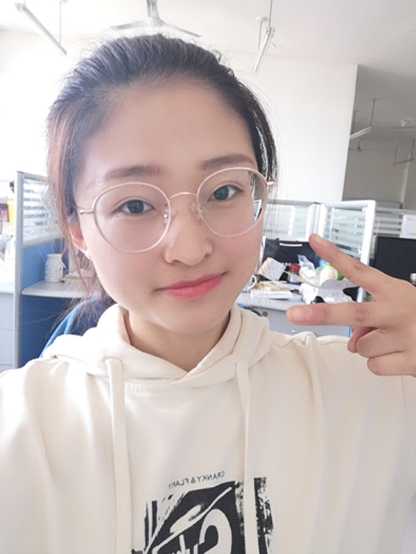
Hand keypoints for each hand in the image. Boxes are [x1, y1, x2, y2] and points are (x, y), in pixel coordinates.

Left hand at [286, 234, 415, 376]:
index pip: (361, 270)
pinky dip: (382, 364)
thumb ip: (371, 320)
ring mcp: (406, 335)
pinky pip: (375, 366)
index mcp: (395, 291)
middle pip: (354, 313)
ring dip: (371, 348)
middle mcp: (399, 310)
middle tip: (294, 314)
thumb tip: (353, 345)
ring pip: (361, 347)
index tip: (314, 241)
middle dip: (321, 314)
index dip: (335, 255)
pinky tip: (401, 355)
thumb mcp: (400, 310)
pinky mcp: (412, 360)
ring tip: (395, 341)